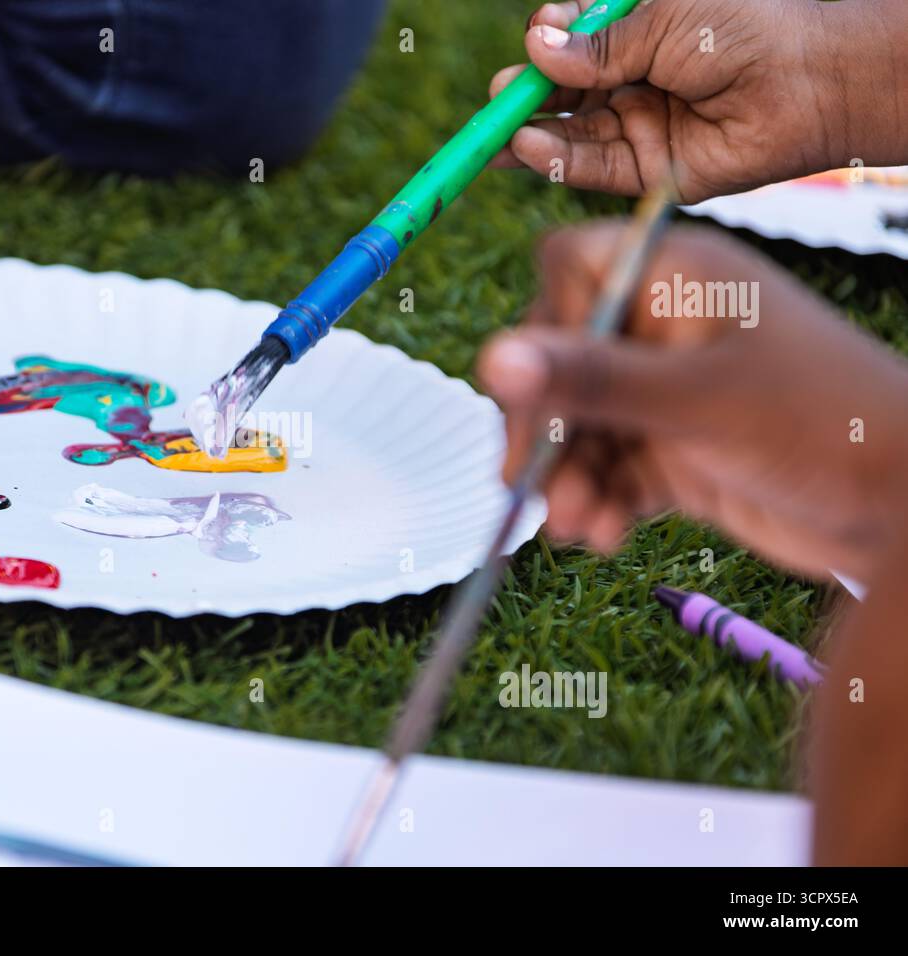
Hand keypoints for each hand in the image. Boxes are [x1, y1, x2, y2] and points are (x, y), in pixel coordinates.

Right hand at [476, 222, 907, 584]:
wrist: (905, 509)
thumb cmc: (824, 424)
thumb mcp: (698, 399)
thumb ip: (593, 379)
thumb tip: (491, 357)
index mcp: (677, 279)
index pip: (569, 272)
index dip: (543, 327)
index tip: (540, 391)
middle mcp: (664, 329)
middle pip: (562, 361)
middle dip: (547, 429)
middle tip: (529, 485)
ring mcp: (669, 392)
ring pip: (582, 426)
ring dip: (567, 479)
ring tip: (573, 527)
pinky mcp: (675, 448)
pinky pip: (610, 469)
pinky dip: (598, 502)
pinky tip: (602, 537)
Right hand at [488, 0, 907, 201]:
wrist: (806, 82)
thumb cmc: (745, 32)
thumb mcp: (663, 22)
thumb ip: (599, 46)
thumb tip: (536, 46)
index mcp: (640, 33)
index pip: (576, 40)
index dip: (549, 41)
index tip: (535, 35)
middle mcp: (635, 81)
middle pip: (565, 93)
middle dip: (528, 96)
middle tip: (498, 97)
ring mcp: (639, 127)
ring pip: (573, 134)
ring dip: (533, 134)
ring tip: (500, 133)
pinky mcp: (647, 170)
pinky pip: (593, 167)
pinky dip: (558, 160)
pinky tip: (530, 148)